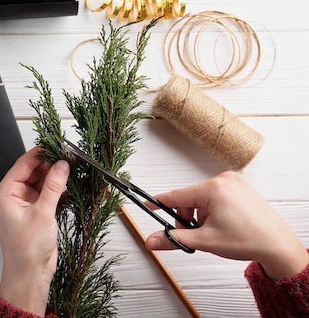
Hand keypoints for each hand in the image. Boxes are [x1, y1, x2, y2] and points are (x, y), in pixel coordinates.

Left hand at [0, 146, 68, 314]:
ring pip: (42, 181)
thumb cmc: (26, 249)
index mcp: (5, 193)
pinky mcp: (36, 211)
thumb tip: (62, 165)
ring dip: (56, 176)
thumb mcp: (42, 213)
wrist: (30, 274)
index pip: (23, 164)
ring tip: (72, 167)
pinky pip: (47, 193)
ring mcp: (25, 203)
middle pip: (33, 171)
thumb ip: (53, 187)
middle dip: (50, 164)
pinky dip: (57, 188)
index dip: (40, 153)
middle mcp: (13, 196)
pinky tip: (69, 184)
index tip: (55, 144)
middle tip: (69, 156)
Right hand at [145, 171, 308, 279]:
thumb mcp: (205, 241)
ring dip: (201, 215)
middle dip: (188, 217)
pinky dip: (213, 210)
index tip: (146, 204)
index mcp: (214, 189)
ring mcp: (234, 182)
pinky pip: (215, 196)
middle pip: (190, 198)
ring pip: (202, 199)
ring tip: (215, 230)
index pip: (176, 195)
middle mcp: (224, 180)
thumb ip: (175, 239)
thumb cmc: (248, 240)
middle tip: (196, 235)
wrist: (278, 245)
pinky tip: (223, 223)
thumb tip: (152, 240)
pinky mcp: (240, 187)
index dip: (159, 202)